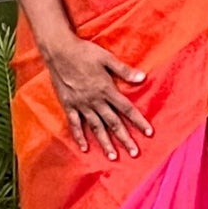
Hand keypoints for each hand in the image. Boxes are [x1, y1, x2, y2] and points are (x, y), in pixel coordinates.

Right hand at [45, 36, 153, 160]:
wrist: (59, 51)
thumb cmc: (85, 52)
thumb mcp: (107, 58)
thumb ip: (124, 71)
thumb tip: (143, 78)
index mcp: (106, 89)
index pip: (126, 108)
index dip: (138, 121)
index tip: (148, 133)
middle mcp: (95, 100)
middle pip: (113, 123)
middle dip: (125, 138)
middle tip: (134, 153)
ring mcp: (81, 105)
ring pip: (96, 127)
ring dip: (105, 143)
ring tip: (113, 156)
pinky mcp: (68, 105)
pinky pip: (75, 124)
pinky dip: (80, 136)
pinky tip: (85, 148)